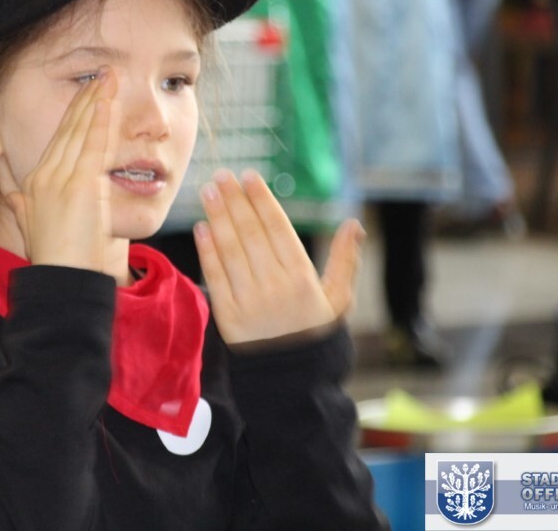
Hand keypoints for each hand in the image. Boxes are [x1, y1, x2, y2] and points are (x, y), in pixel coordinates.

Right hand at [0, 70, 119, 273]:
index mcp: (34, 184)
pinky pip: (93, 145)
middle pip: (68, 129)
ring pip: (80, 131)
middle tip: (102, 76)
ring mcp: (60, 179)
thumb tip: (10, 197)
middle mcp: (44, 176)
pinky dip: (101, 120)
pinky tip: (108, 100)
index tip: (87, 94)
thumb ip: (21, 208)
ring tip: (109, 78)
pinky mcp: (80, 185)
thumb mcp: (32, 228)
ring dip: (96, 101)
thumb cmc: (57, 261)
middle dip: (86, 99)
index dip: (73, 114)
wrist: (62, 282)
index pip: (58, 140)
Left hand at [193, 169, 363, 343]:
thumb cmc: (316, 333)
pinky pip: (215, 277)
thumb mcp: (338, 299)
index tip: (249, 177)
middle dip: (234, 200)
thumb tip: (355, 224)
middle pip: (250, 233)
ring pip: (230, 250)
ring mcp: (249, 302)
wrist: (291, 381)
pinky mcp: (228, 318)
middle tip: (222, 176)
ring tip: (208, 192)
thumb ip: (345, 260)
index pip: (277, 229)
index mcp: (302, 279)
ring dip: (217, 217)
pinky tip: (202, 228)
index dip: (261, 200)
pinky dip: (207, 251)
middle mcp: (275, 287)